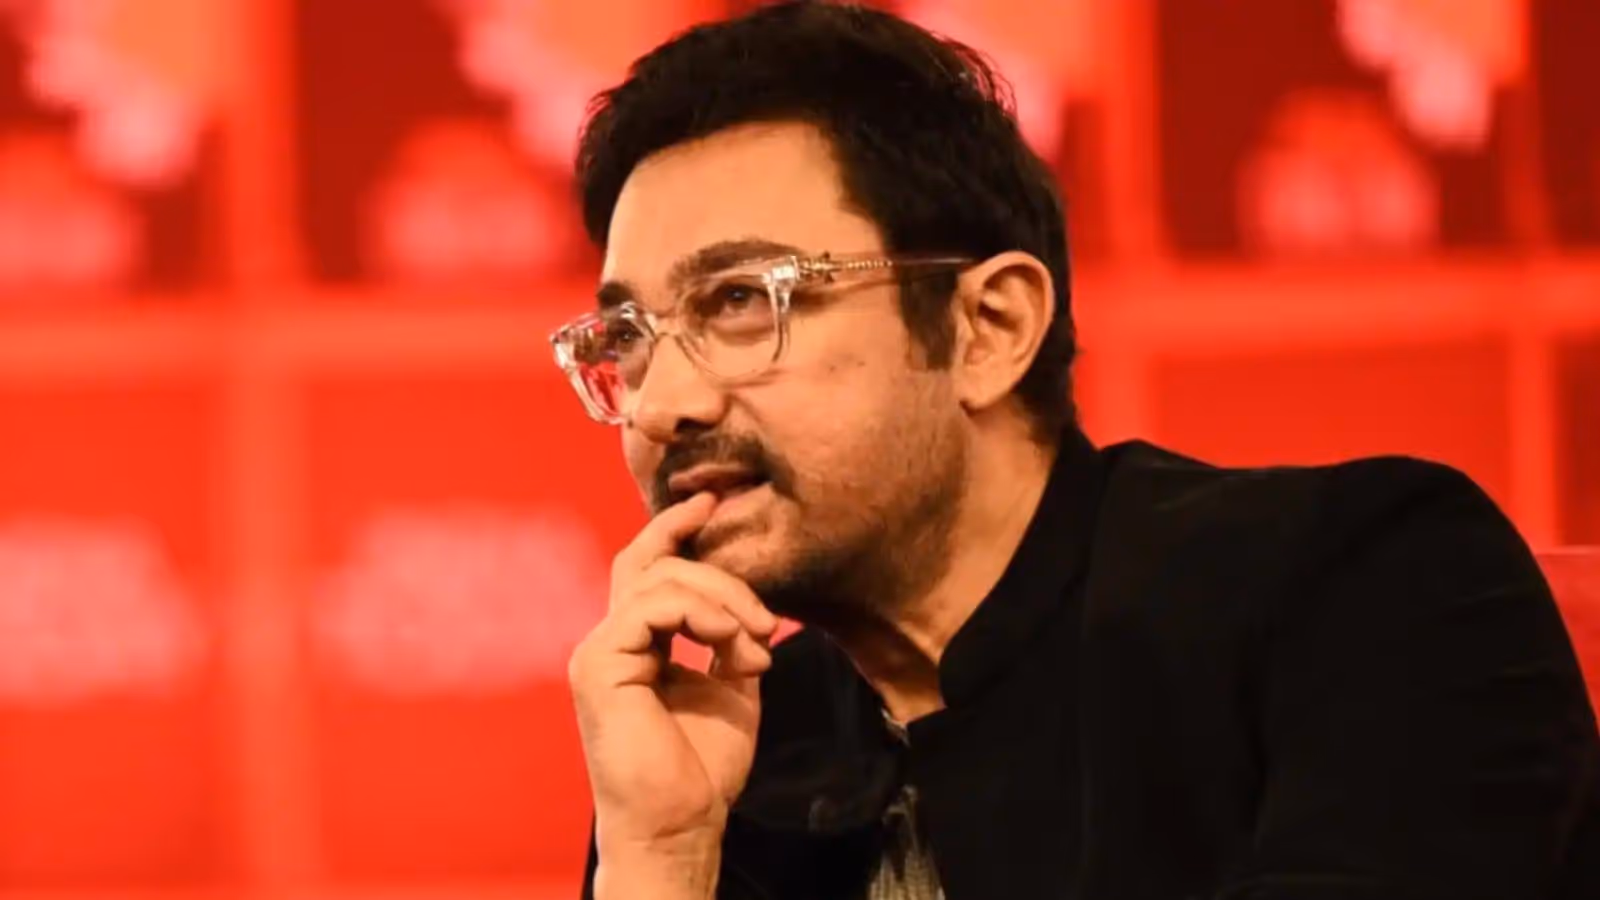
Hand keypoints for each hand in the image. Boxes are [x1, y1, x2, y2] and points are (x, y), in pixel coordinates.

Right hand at [569, 492, 777, 893]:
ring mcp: (598, 651)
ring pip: (659, 580)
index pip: (647, 567)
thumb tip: (747, 607)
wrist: (683, 823)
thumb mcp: (731, 688)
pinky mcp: (597, 665)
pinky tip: (732, 645)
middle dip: (711, 562)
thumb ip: (729, 641)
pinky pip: (650, 607)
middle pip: (651, 562)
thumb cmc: (703, 768)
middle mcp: (610, 641)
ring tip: (758, 643)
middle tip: (767, 614)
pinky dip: (702, 615)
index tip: (714, 500)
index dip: (675, 528)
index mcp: (637, 644)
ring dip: (723, 601)